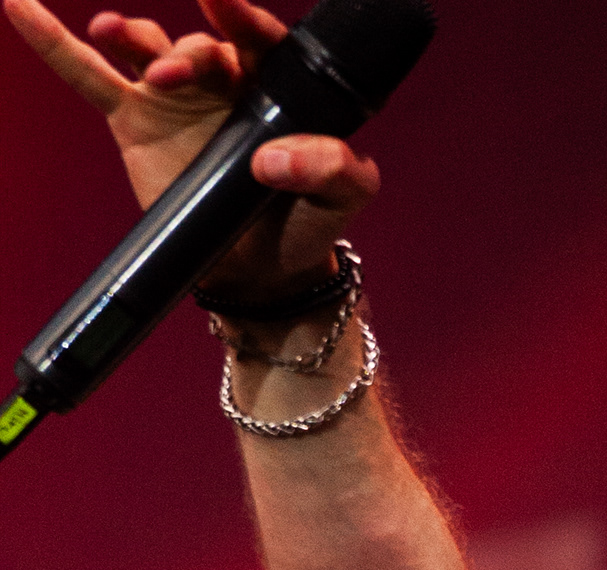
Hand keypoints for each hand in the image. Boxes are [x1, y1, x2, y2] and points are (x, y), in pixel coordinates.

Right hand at [3, 0, 376, 297]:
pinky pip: (88, 75)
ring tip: (118, 40)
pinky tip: (19, 5)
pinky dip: (52, 41)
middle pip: (197, 48)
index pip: (258, 42)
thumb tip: (274, 156)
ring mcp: (173, 98)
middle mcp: (221, 83)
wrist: (262, 274)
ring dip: (133, 38)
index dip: (240, 18)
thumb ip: (334, 168)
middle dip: (184, 54)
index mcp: (272, 89)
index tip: (220, 2)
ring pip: (146, 49)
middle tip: (172, 76)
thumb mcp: (343, 197)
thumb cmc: (306, 224)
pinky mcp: (134, 121)